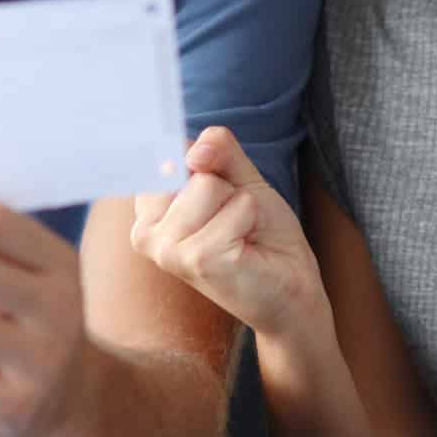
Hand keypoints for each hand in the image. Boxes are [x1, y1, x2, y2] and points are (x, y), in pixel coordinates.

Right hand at [129, 126, 323, 338]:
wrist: (290, 285)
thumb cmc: (260, 233)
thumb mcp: (240, 179)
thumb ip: (219, 151)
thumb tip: (197, 152)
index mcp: (147, 210)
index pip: (167, 150)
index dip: (203, 161)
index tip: (213, 189)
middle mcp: (146, 231)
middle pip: (187, 166)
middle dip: (224, 185)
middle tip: (234, 220)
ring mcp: (167, 249)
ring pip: (208, 184)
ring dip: (241, 204)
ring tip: (240, 233)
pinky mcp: (198, 260)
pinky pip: (237, 207)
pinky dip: (252, 218)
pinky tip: (246, 247)